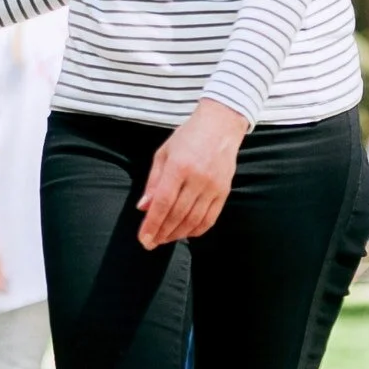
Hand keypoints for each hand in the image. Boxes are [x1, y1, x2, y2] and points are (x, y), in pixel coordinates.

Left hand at [137, 100, 247, 247]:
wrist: (220, 125)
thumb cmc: (187, 137)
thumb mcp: (163, 154)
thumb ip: (153, 182)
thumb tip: (143, 208)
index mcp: (179, 166)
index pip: (163, 203)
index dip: (152, 224)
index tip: (143, 238)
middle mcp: (198, 178)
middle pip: (177, 214)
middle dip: (162, 232)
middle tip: (151, 243)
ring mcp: (213, 186)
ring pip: (193, 220)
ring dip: (177, 234)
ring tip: (164, 239)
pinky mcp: (224, 191)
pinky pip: (210, 218)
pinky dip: (196, 230)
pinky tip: (185, 234)